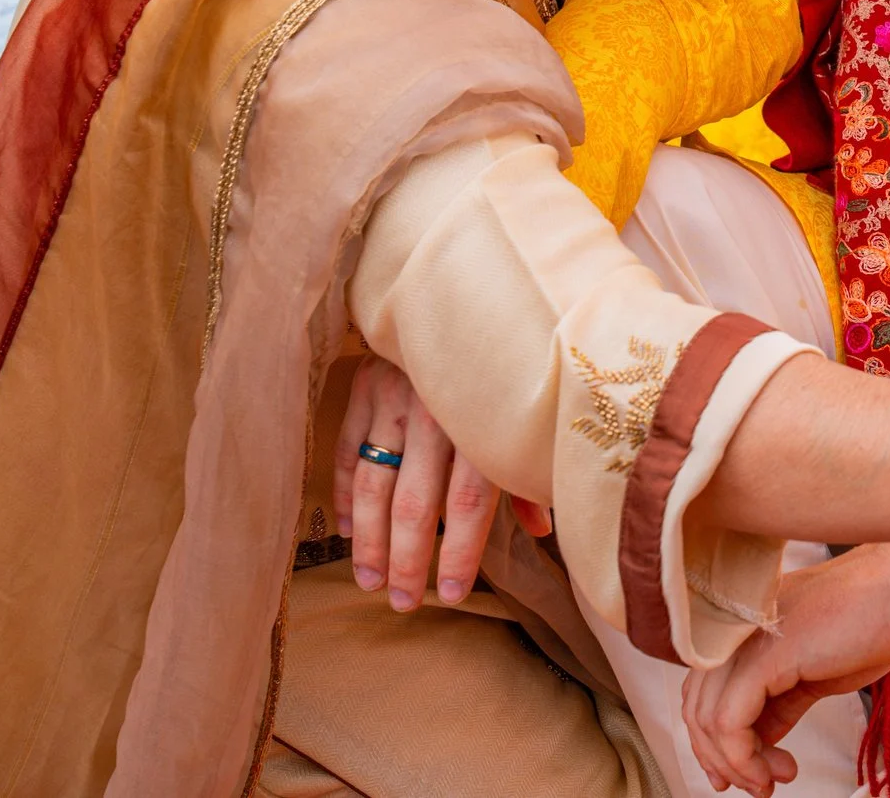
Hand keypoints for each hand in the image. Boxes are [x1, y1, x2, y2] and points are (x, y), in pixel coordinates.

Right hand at [333, 356, 540, 608]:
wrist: (462, 286)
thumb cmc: (508, 360)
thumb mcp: (529, 411)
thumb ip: (529, 471)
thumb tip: (542, 530)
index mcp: (485, 421)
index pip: (467, 502)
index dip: (458, 552)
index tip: (451, 595)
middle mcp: (438, 412)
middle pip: (416, 502)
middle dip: (407, 560)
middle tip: (403, 603)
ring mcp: (397, 397)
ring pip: (377, 481)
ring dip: (369, 539)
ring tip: (369, 582)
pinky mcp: (367, 384)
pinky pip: (350, 447)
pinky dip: (347, 491)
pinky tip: (347, 529)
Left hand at [683, 543, 889, 795]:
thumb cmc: (874, 617)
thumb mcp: (815, 671)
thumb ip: (780, 702)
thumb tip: (762, 740)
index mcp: (745, 629)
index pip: (703, 692)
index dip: (713, 742)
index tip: (740, 774)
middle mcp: (736, 631)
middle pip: (698, 710)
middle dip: (723, 761)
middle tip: (758, 785)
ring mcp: (746, 640)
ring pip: (709, 721)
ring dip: (739, 766)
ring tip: (773, 780)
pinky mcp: (765, 656)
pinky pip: (731, 722)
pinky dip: (746, 758)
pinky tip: (779, 768)